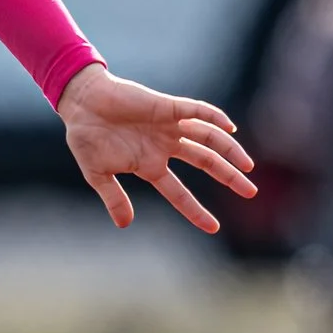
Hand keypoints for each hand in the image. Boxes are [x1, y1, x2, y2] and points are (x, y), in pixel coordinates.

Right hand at [56, 63, 255, 232]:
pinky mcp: (167, 108)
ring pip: (208, 139)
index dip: (195, 210)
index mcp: (149, 166)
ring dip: (230, 151)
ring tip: (247, 166)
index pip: (179, 192)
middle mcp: (165, 147)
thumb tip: (125, 224)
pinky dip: (214, 117)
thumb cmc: (85, 138)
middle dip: (229, 177)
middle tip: (251, 192)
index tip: (214, 228)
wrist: (81, 104)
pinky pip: (196, 111)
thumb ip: (114, 197)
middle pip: (206, 163)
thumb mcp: (97, 174)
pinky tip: (228, 126)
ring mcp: (168, 127)